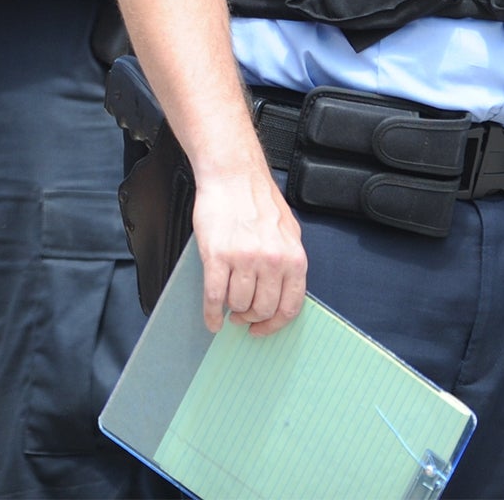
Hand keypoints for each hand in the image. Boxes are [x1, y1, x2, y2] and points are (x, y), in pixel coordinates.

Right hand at [191, 166, 305, 335]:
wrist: (231, 175)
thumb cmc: (256, 199)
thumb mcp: (288, 232)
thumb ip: (288, 262)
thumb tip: (282, 291)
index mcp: (293, 258)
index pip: (289, 307)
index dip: (274, 324)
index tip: (262, 329)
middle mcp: (271, 262)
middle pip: (262, 309)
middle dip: (251, 318)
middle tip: (242, 317)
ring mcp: (243, 260)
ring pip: (238, 304)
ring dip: (231, 310)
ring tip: (227, 305)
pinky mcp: (217, 256)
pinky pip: (214, 296)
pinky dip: (211, 313)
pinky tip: (211, 318)